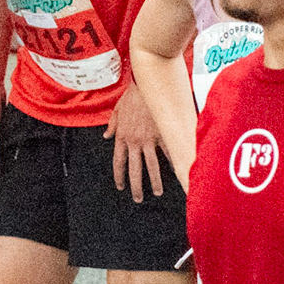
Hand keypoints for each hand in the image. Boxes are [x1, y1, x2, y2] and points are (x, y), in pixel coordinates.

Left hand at [105, 80, 166, 202]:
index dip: (119, 175)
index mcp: (122, 137)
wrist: (146, 85)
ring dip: (154, 181)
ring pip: (152, 166)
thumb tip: (105, 136)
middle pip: (134, 169)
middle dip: (135, 186)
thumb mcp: (117, 111)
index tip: (120, 186)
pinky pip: (168, 152)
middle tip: (137, 198)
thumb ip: (112, 126)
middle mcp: (134, 141)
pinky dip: (173, 164)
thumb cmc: (132, 97)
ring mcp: (149, 140)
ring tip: (156, 192)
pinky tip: (177, 175)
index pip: (118, 161)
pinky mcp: (162, 134)